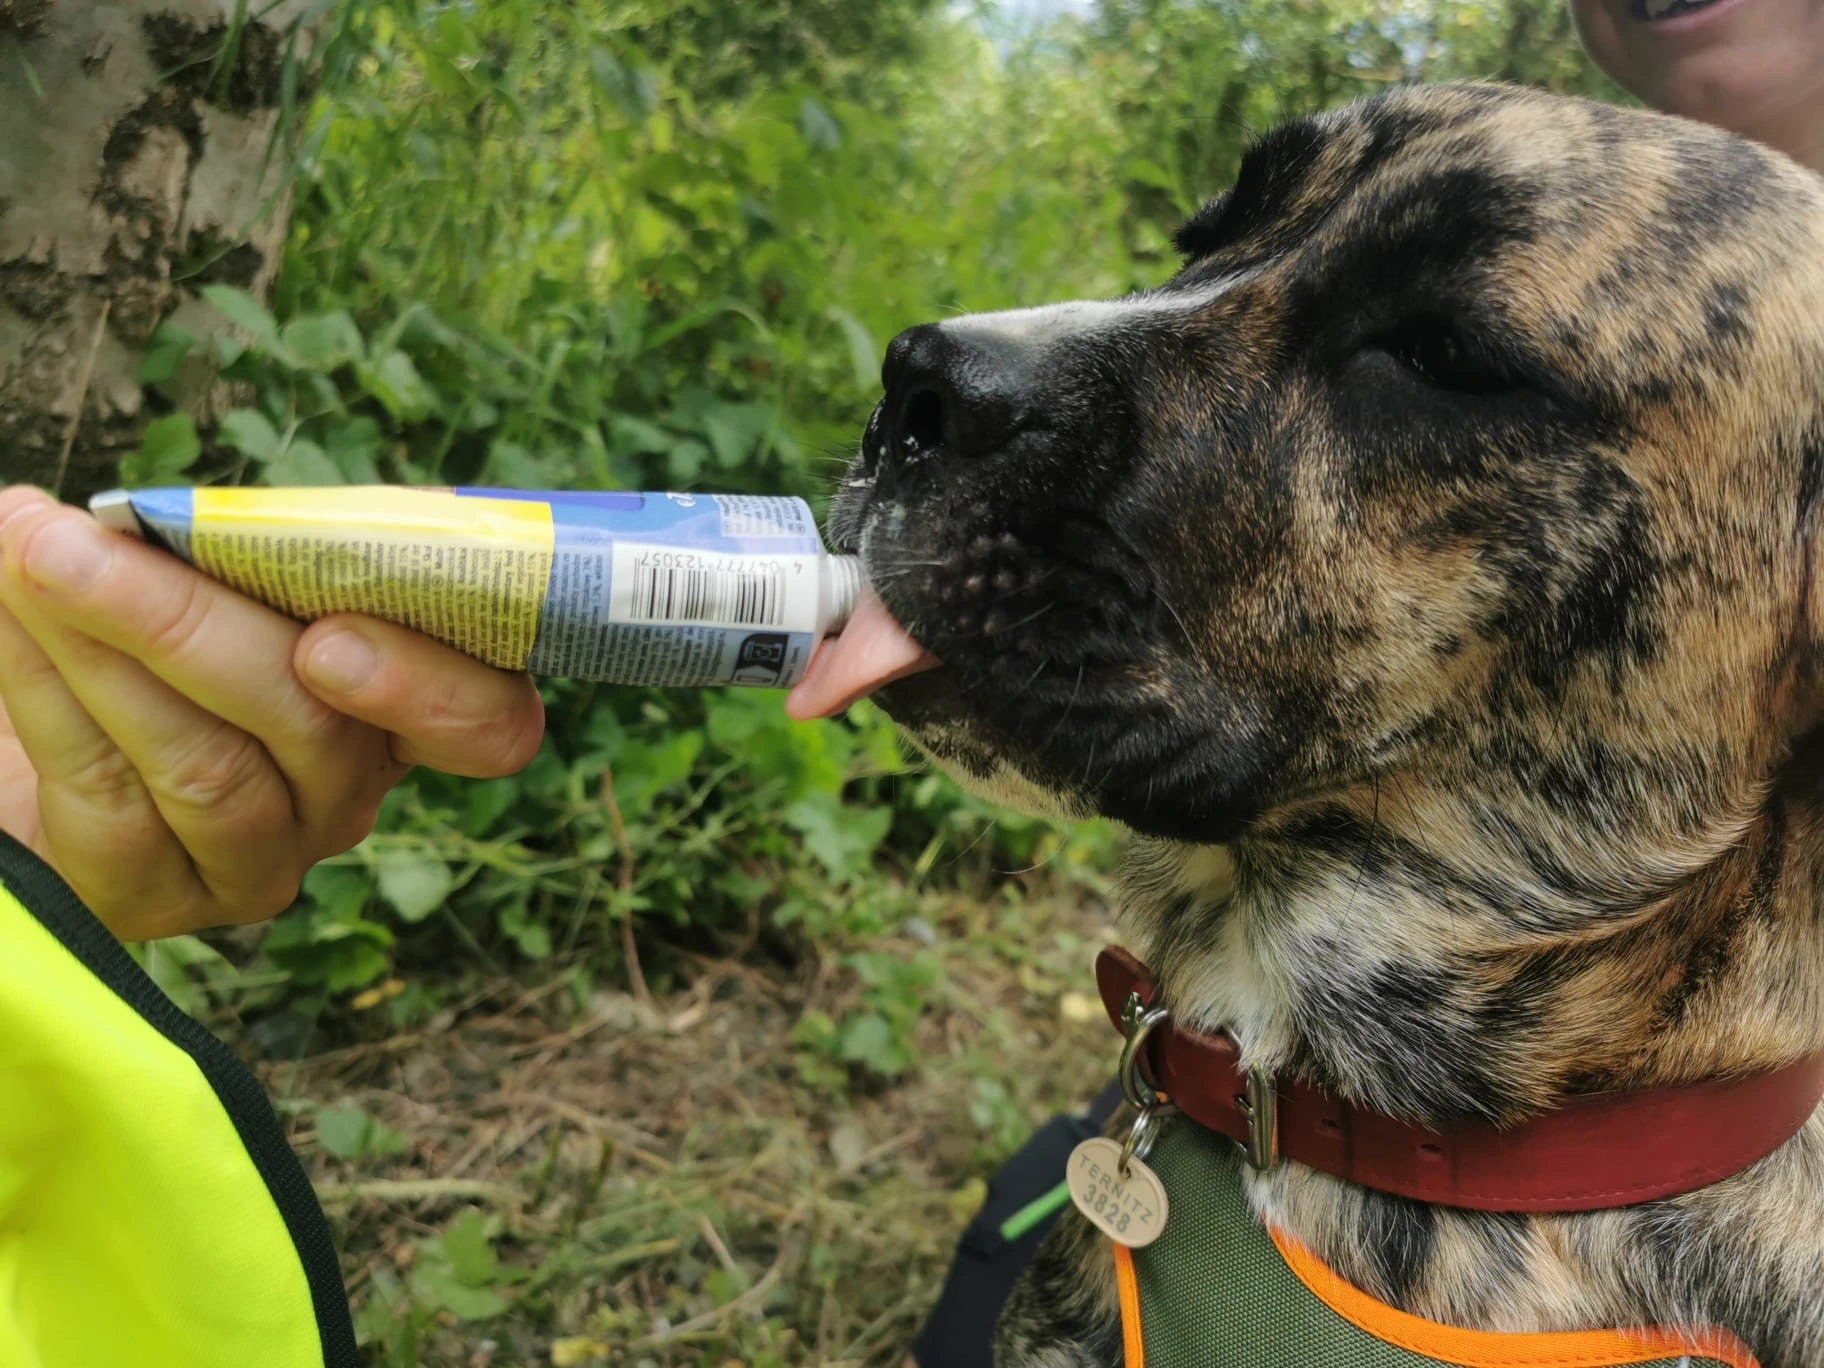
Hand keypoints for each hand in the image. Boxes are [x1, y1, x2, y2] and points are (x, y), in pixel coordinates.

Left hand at [0, 485, 545, 940]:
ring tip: (26, 553)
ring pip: (207, 765)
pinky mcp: (165, 897)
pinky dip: (48, 691)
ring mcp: (265, 858)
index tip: (329, 639)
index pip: (486, 725)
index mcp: (408, 707)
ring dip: (102, 645)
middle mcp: (352, 792)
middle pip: (313, 726)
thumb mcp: (240, 580)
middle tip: (79, 539)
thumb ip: (267, 555)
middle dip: (186, 621)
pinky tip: (9, 618)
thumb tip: (197, 514)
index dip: (428, 689)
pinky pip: (112, 797)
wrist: (48, 736)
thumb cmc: (171, 631)